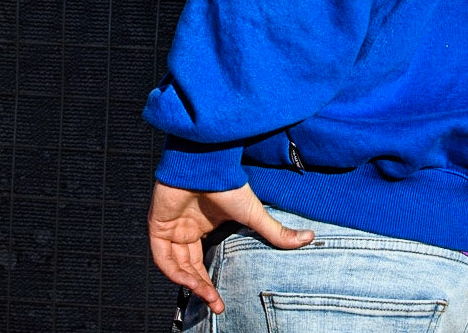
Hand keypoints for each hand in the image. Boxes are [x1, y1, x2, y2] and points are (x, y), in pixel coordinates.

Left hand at [147, 181, 313, 313]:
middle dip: (201, 289)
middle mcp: (185, 229)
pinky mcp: (157, 224)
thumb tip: (309, 238)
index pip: (201, 264)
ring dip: (190, 283)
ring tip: (208, 296)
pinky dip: (173, 271)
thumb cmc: (228, 183)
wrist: (207, 162)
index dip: (209, 284)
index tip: (221, 303)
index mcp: (203, 228)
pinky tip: (189, 281)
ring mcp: (170, 227)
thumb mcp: (254, 214)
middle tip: (216, 305)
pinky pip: (161, 256)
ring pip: (174, 265)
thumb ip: (277, 232)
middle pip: (188, 268)